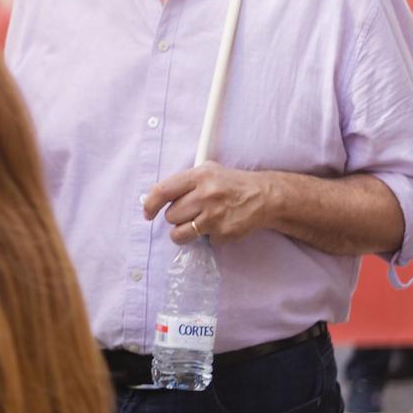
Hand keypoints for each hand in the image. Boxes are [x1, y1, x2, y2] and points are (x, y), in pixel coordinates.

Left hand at [143, 162, 273, 244]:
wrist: (265, 197)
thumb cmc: (231, 184)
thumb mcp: (208, 171)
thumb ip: (182, 182)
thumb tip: (153, 197)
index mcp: (199, 175)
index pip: (163, 191)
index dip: (150, 204)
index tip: (147, 213)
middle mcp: (206, 195)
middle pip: (170, 216)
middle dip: (176, 217)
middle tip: (191, 212)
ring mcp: (215, 216)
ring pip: (179, 234)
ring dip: (184, 231)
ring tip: (198, 223)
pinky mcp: (224, 233)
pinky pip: (203, 241)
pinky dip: (209, 236)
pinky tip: (220, 225)